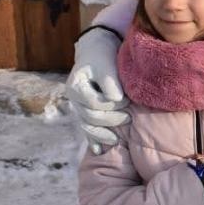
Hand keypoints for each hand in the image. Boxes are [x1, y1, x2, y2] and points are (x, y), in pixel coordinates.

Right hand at [65, 28, 128, 152]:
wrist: (97, 53)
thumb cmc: (103, 57)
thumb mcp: (106, 64)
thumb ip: (110, 81)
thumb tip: (116, 99)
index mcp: (75, 86)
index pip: (93, 103)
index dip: (111, 104)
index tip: (127, 99)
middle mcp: (73, 99)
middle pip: (90, 117)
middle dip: (111, 119)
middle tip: (130, 117)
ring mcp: (78, 108)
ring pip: (87, 126)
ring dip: (103, 134)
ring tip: (118, 140)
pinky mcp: (85, 113)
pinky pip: (86, 130)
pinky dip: (93, 141)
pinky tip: (99, 151)